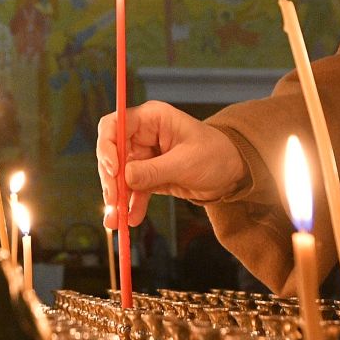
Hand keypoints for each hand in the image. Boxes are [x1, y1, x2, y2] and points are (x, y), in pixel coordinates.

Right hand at [96, 101, 248, 226]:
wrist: (232, 173)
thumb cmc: (215, 156)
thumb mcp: (186, 163)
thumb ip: (153, 170)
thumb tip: (124, 177)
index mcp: (151, 119)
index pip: (114, 125)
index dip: (107, 146)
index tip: (112, 170)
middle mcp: (143, 135)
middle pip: (111, 153)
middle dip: (110, 179)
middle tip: (112, 201)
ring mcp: (144, 156)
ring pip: (118, 175)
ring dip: (116, 198)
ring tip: (115, 220)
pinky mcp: (148, 176)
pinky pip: (132, 190)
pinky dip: (130, 205)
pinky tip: (131, 220)